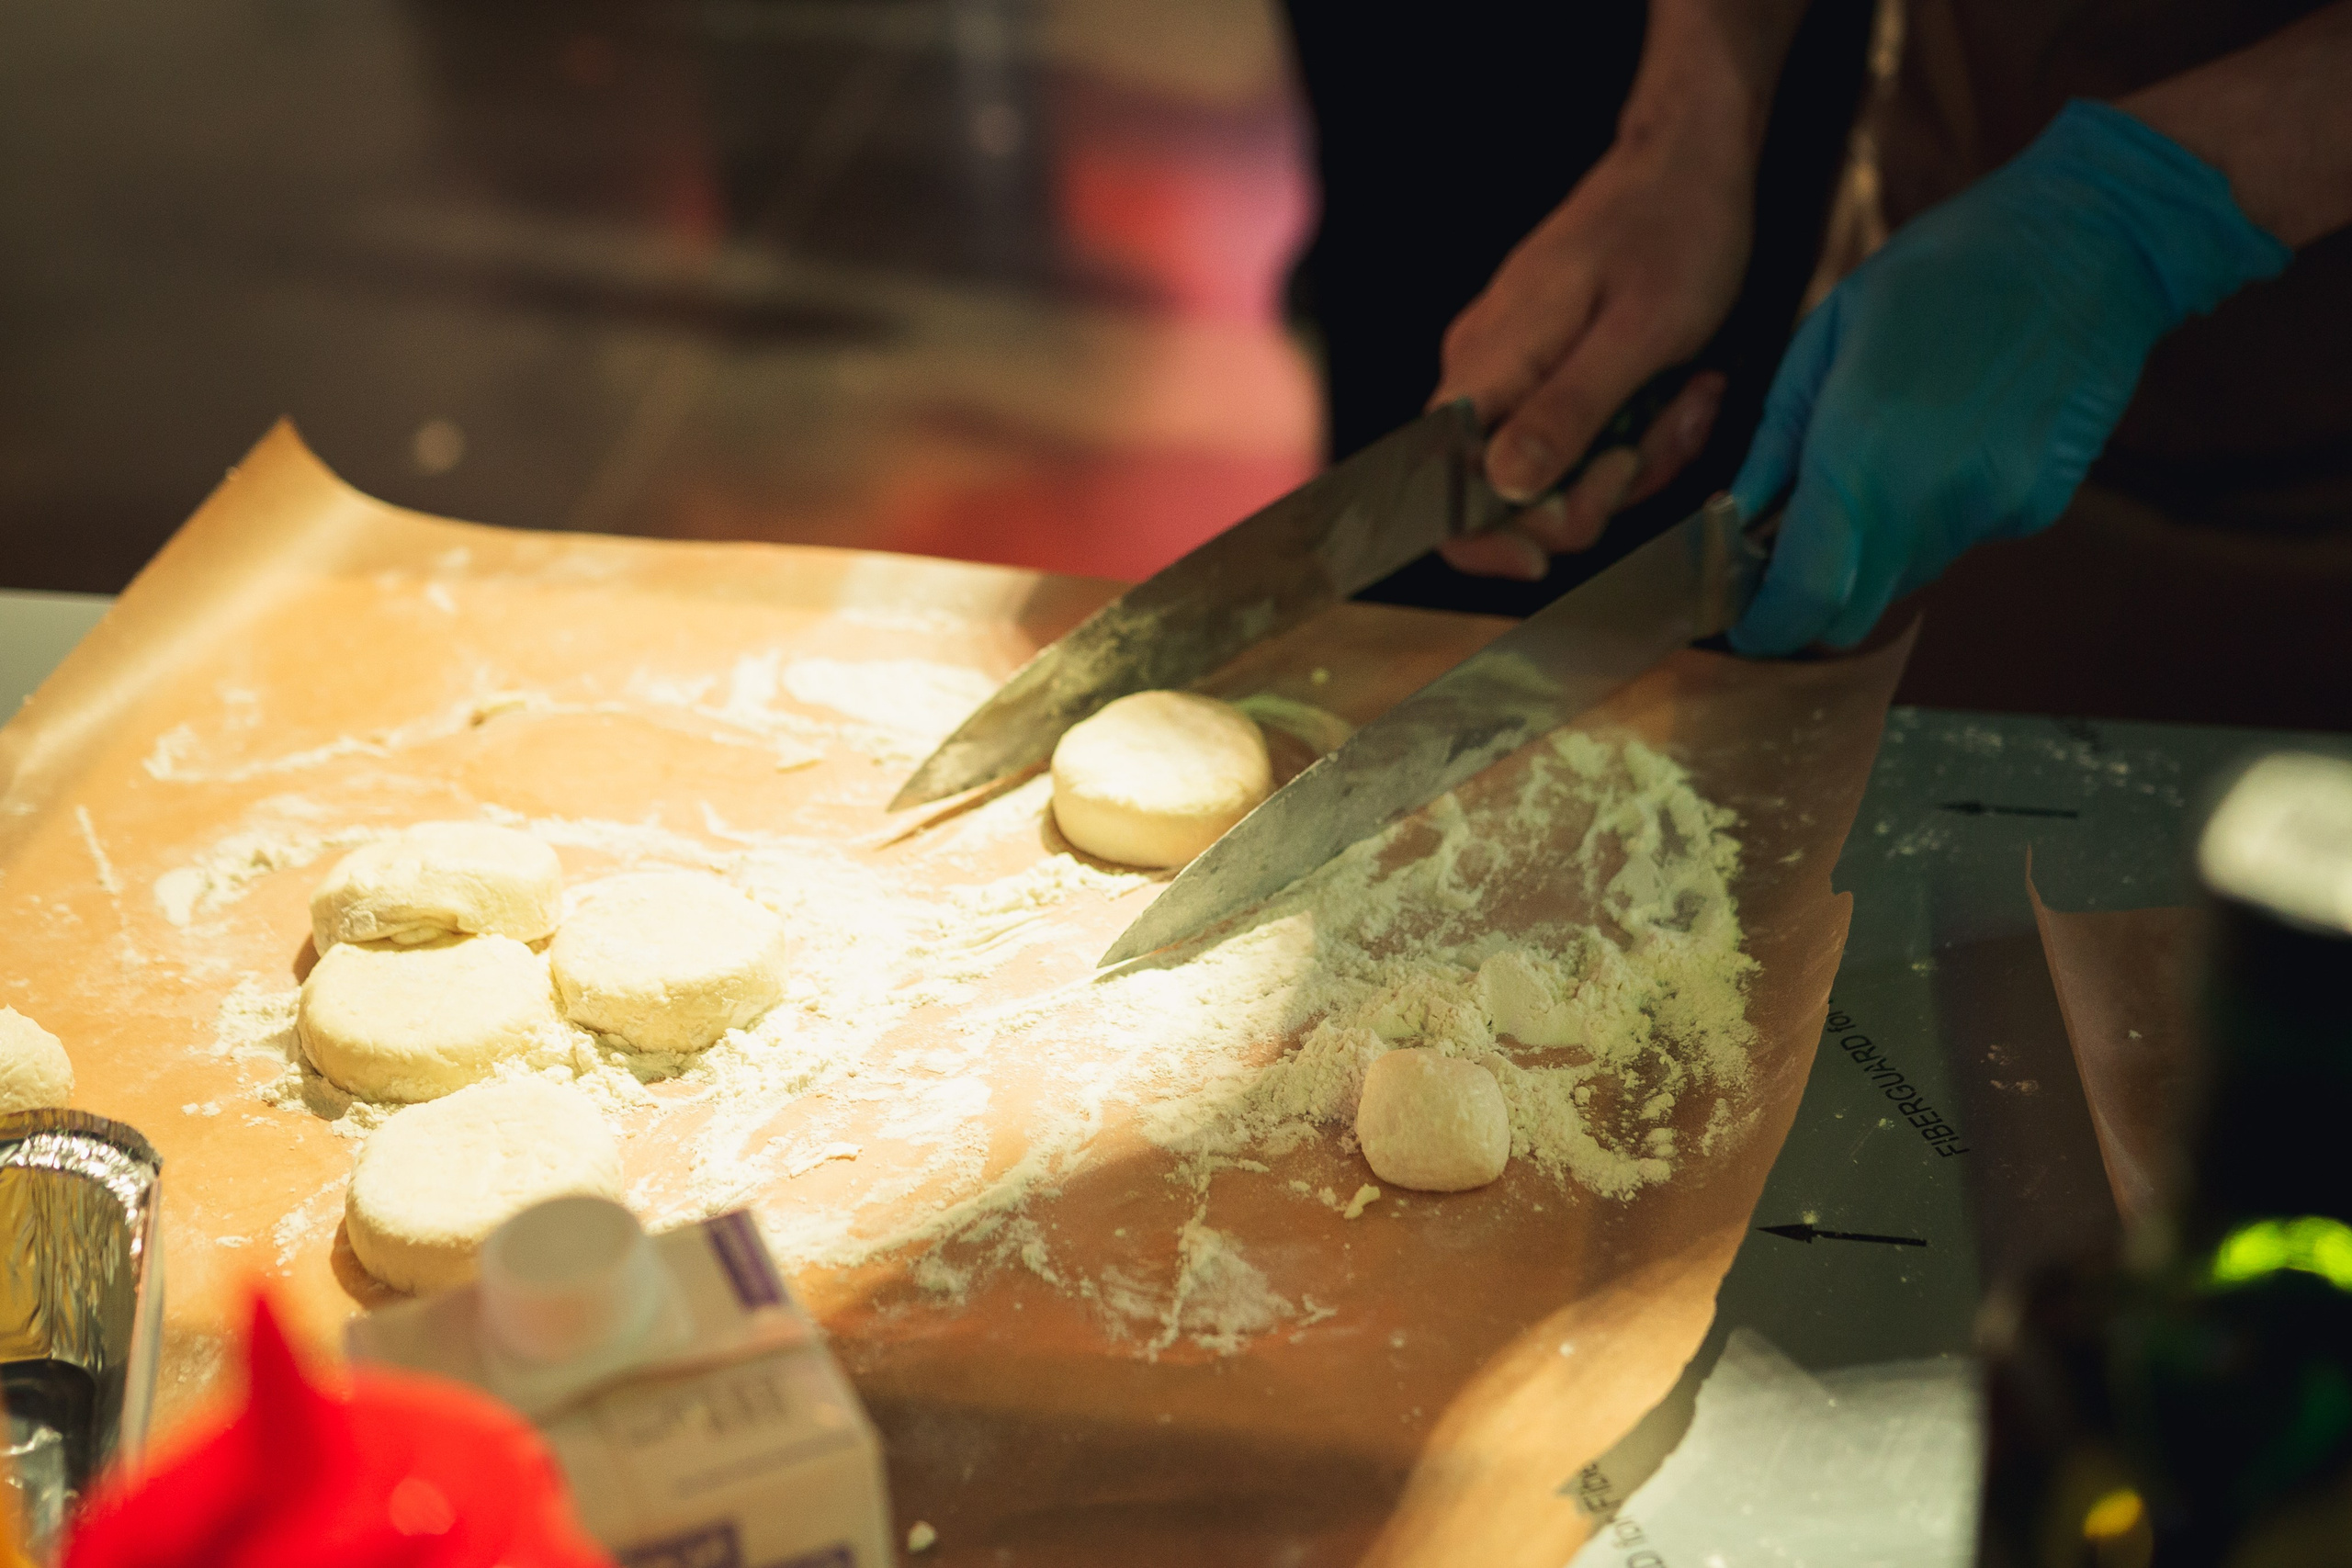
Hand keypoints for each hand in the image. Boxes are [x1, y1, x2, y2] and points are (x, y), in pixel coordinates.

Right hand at [1434, 119, 1747, 580]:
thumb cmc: (1672, 231)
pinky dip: (1638, 433)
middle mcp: (1484, 376)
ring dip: (1636, 457)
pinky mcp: (1553, 371)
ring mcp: (1517, 373)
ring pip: (1562, 472)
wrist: (1687, 160)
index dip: (1484, 542)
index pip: (1440, 490)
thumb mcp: (1639, 331)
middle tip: (1657, 442)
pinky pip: (1585, 438)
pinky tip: (1677, 390)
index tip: (1550, 554)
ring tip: (1688, 396)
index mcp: (1486, 367)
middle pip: (1512, 497)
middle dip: (1597, 493)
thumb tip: (1504, 486)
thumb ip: (1569, 410)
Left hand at [1728, 99, 2290, 654]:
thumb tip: (1736, 516)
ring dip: (1874, 550)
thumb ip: (1776, 441)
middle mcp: (1928, 500)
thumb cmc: (1942, 270)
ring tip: (1884, 459)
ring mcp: (1991, 510)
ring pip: (1905, 576)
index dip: (1768, 626)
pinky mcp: (2036, 507)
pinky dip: (1935, 515)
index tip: (1746, 622)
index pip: (1805, 597)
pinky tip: (1953, 439)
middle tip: (1792, 554)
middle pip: (1852, 613)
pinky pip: (1961, 537)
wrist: (2091, 241)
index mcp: (1860, 453)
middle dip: (1812, 602)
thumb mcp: (1828, 333)